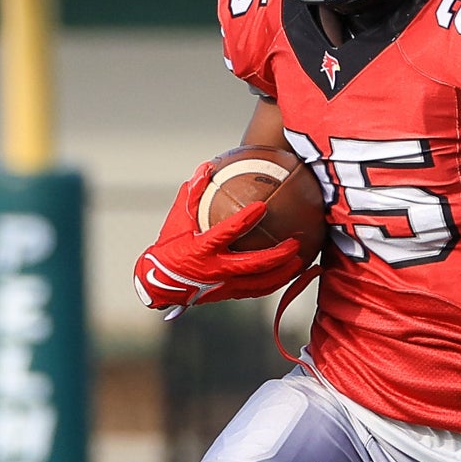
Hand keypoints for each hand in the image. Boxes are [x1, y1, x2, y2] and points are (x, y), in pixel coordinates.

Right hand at [133, 169, 310, 315]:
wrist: (159, 282)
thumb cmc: (169, 246)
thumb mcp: (177, 218)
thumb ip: (193, 192)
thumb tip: (207, 167)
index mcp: (202, 249)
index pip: (228, 233)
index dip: (245, 220)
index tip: (262, 207)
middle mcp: (215, 270)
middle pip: (254, 264)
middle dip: (278, 255)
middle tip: (295, 242)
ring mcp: (224, 285)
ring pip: (260, 283)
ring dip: (282, 273)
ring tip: (300, 261)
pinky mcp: (228, 294)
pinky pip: (257, 291)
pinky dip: (274, 283)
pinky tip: (288, 274)